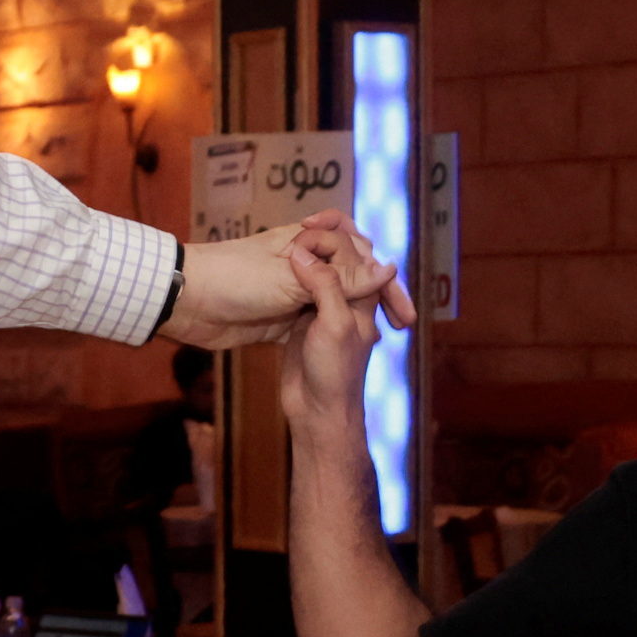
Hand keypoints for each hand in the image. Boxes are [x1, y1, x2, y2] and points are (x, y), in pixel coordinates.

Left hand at [171, 218, 406, 353]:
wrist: (186, 303)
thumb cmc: (234, 282)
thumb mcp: (293, 282)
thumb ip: (340, 281)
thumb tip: (387, 270)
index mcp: (308, 243)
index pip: (359, 250)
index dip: (382, 276)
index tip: (401, 307)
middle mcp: (304, 265)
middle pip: (352, 275)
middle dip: (378, 295)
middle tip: (403, 322)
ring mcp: (291, 292)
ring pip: (335, 301)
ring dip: (358, 315)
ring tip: (385, 338)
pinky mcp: (278, 319)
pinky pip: (313, 323)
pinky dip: (332, 332)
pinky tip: (349, 352)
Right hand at [273, 228, 403, 432]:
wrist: (316, 413)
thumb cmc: (334, 372)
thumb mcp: (333, 324)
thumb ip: (326, 286)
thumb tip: (306, 252)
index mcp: (361, 298)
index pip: (352, 253)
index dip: (333, 235)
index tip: (309, 222)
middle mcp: (346, 301)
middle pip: (337, 259)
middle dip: (324, 240)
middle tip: (302, 223)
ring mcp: (322, 313)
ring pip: (316, 273)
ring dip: (304, 257)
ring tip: (285, 238)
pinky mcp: (301, 325)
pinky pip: (298, 292)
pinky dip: (290, 277)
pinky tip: (275, 267)